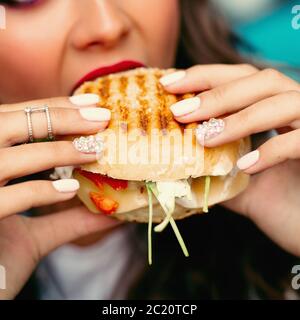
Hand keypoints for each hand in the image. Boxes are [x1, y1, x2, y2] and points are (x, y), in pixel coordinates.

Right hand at [0, 94, 120, 298]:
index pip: (17, 119)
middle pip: (10, 124)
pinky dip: (40, 191)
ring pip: (7, 157)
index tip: (93, 105)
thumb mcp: (36, 234)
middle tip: (102, 118)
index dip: (55, 107)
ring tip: (95, 150)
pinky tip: (72, 189)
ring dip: (57, 151)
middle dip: (60, 117)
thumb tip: (112, 211)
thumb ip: (70, 220)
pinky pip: (4, 198)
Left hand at [160, 64, 299, 256]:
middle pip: (263, 81)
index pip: (242, 79)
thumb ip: (213, 169)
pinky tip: (244, 166)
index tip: (169, 84)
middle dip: (217, 94)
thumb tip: (174, 164)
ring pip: (283, 103)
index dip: (205, 76)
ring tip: (204, 138)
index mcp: (276, 110)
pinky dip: (272, 149)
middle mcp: (298, 111)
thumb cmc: (278, 205)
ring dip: (239, 119)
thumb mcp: (237, 183)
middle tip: (180, 111)